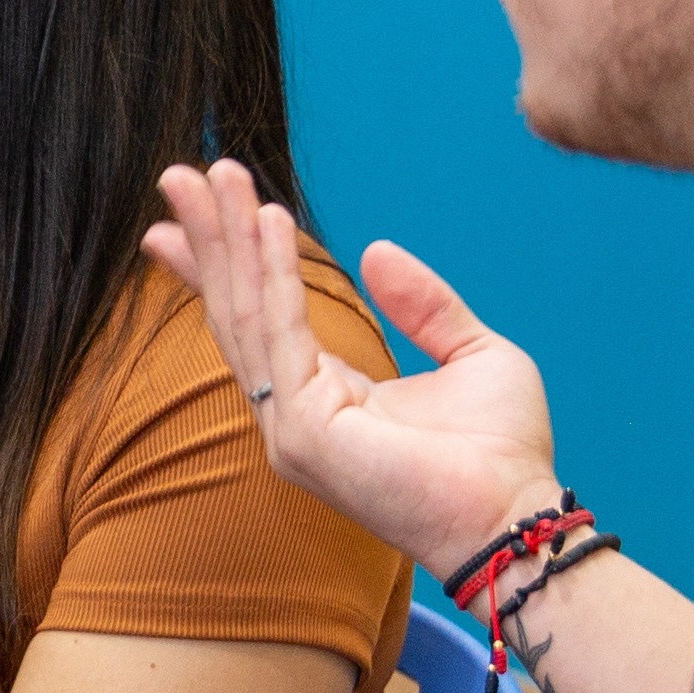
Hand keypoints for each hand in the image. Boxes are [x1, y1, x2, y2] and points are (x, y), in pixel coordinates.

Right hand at [145, 161, 564, 578]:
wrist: (515, 517)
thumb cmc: (500, 456)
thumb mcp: (471, 353)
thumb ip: (423, 306)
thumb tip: (375, 253)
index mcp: (327, 399)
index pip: (260, 321)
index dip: (227, 264)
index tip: (199, 209)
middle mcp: (293, 416)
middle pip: (237, 311)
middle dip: (208, 239)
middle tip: (178, 175)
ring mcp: (290, 427)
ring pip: (247, 314)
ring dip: (228, 240)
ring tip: (213, 175)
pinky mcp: (302, 430)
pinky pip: (281, 332)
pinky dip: (273, 272)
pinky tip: (268, 221)